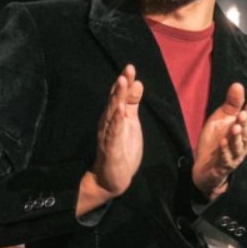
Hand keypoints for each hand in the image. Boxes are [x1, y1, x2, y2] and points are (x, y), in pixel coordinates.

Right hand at [79, 65, 144, 214]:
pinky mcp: (111, 149)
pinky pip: (113, 134)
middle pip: (114, 101)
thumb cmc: (122, 150)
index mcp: (115, 117)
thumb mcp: (131, 123)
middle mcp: (108, 123)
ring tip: (122, 83)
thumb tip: (138, 83)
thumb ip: (132, 104)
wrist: (112, 179)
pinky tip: (119, 112)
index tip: (131, 68)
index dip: (125, 82)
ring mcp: (108, 136)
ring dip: (116, 99)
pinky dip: (116, 122)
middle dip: (121, 86)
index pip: (118, 96)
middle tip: (127, 70)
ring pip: (112, 114)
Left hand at [192, 82, 246, 198]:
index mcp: (243, 133)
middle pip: (246, 135)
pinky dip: (225, 151)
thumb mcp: (222, 119)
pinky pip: (226, 159)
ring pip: (238, 147)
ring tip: (234, 127)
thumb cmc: (216, 140)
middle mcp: (242, 145)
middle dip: (244, 125)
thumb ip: (231, 104)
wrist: (204, 166)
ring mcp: (234, 157)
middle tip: (242, 115)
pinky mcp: (224, 166)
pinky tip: (222, 142)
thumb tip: (238, 84)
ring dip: (237, 137)